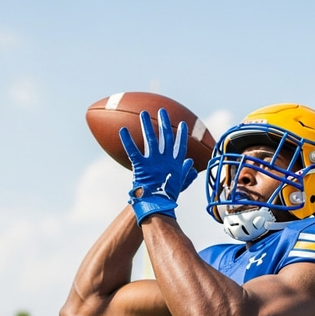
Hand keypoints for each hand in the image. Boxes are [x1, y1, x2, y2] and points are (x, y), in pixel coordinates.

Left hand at [119, 108, 196, 223]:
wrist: (157, 205)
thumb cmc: (167, 196)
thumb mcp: (179, 183)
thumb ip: (185, 172)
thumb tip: (192, 164)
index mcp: (175, 164)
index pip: (180, 146)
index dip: (182, 135)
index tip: (184, 123)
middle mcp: (165, 159)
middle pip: (166, 137)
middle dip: (165, 122)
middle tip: (162, 110)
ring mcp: (153, 161)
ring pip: (150, 139)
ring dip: (147, 125)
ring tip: (143, 113)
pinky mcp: (141, 165)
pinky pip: (133, 150)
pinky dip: (127, 140)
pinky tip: (122, 129)